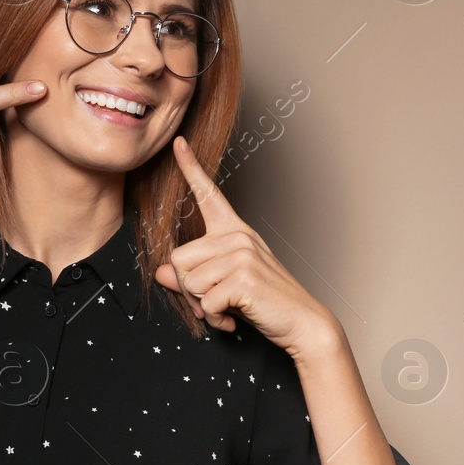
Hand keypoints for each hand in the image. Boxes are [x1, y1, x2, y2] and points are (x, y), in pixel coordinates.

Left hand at [153, 135, 336, 355]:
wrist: (302, 321)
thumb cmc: (264, 301)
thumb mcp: (224, 284)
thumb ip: (192, 277)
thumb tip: (161, 273)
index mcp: (234, 231)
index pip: (208, 195)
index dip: (190, 168)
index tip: (179, 142)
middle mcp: (237, 236)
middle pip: (179, 260)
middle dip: (189, 290)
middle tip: (213, 302)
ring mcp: (242, 254)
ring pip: (189, 282)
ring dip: (202, 306)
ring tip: (227, 309)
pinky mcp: (243, 277)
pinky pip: (205, 302)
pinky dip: (214, 318)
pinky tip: (233, 318)